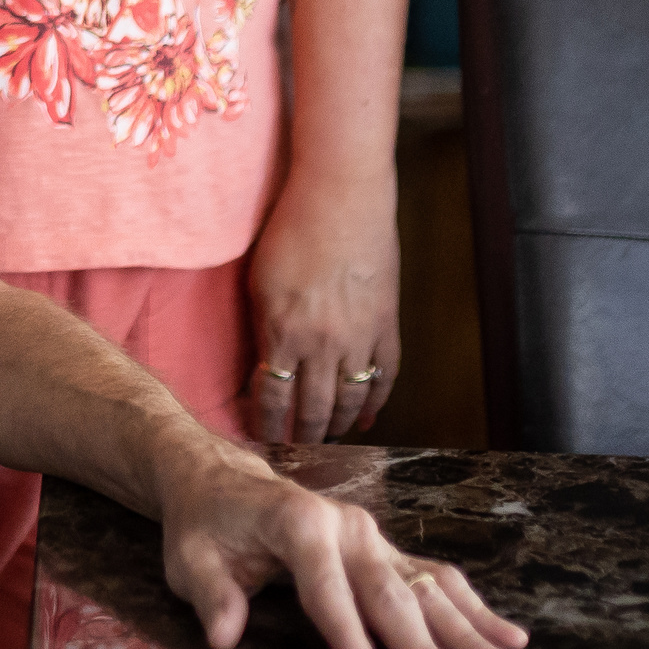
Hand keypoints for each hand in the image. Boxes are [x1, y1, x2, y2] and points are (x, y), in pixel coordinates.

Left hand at [156, 442, 524, 648]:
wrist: (220, 480)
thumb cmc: (204, 526)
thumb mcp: (188, 559)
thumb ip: (209, 595)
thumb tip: (223, 635)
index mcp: (297, 523)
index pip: (325, 588)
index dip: (347, 636)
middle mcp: (347, 527)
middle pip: (389, 590)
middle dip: (426, 643)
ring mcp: (372, 537)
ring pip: (428, 584)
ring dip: (467, 628)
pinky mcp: (384, 550)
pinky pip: (436, 578)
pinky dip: (474, 608)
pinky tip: (509, 636)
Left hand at [242, 163, 398, 444]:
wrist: (342, 195)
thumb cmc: (292, 227)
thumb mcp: (260, 279)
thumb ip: (264, 326)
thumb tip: (267, 363)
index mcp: (284, 331)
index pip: (273, 396)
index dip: (267, 424)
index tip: (262, 439)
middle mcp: (323, 343)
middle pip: (312, 408)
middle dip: (301, 436)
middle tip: (294, 453)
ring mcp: (361, 336)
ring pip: (349, 399)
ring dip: (336, 425)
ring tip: (324, 441)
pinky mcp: (388, 323)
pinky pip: (385, 376)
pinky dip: (375, 402)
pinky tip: (366, 419)